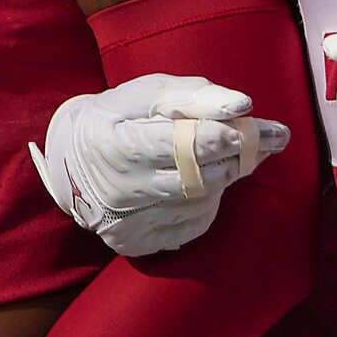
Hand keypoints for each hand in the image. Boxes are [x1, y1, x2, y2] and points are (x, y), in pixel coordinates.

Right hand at [28, 73, 286, 256]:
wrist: (70, 159)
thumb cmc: (116, 117)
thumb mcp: (146, 93)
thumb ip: (193, 95)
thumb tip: (241, 106)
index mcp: (112, 144)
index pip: (180, 145)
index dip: (222, 136)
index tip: (258, 126)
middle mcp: (116, 190)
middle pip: (198, 178)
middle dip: (238, 155)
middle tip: (267, 137)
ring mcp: (124, 223)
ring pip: (201, 202)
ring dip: (224, 176)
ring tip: (223, 155)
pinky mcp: (135, 244)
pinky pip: (193, 224)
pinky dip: (207, 201)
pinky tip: (199, 182)